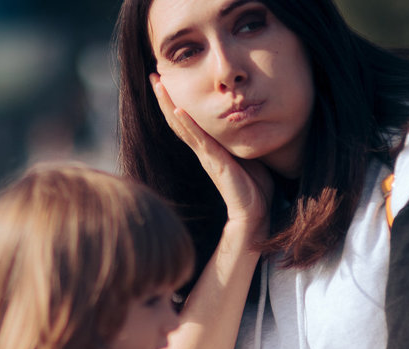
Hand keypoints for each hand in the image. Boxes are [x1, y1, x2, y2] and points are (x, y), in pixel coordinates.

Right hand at [150, 74, 272, 238]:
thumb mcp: (247, 154)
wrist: (254, 212)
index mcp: (209, 147)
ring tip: (158, 85)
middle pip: (176, 119)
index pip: (186, 121)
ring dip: (168, 104)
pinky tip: (178, 110)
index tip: (166, 82)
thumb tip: (250, 120)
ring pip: (181, 125)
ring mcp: (205, 155)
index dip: (174, 101)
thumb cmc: (253, 186)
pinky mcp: (214, 162)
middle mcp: (202, 149)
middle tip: (154, 75)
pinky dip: (187, 124)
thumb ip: (241, 140)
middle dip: (164, 97)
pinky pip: (197, 140)